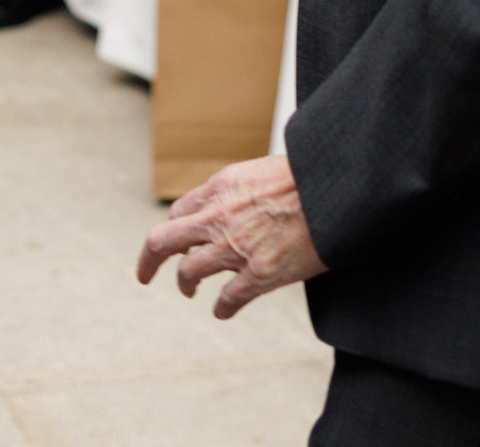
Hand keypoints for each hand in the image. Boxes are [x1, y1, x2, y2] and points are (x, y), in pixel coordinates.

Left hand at [138, 155, 326, 316]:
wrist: (336, 189)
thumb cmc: (307, 175)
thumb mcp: (260, 169)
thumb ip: (240, 188)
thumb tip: (236, 199)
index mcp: (219, 187)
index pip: (179, 213)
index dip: (175, 230)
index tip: (176, 242)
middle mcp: (218, 217)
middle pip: (162, 241)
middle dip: (148, 261)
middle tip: (144, 276)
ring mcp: (236, 248)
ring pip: (189, 273)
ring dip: (186, 284)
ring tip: (189, 290)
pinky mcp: (259, 274)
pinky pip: (228, 299)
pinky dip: (222, 308)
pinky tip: (222, 311)